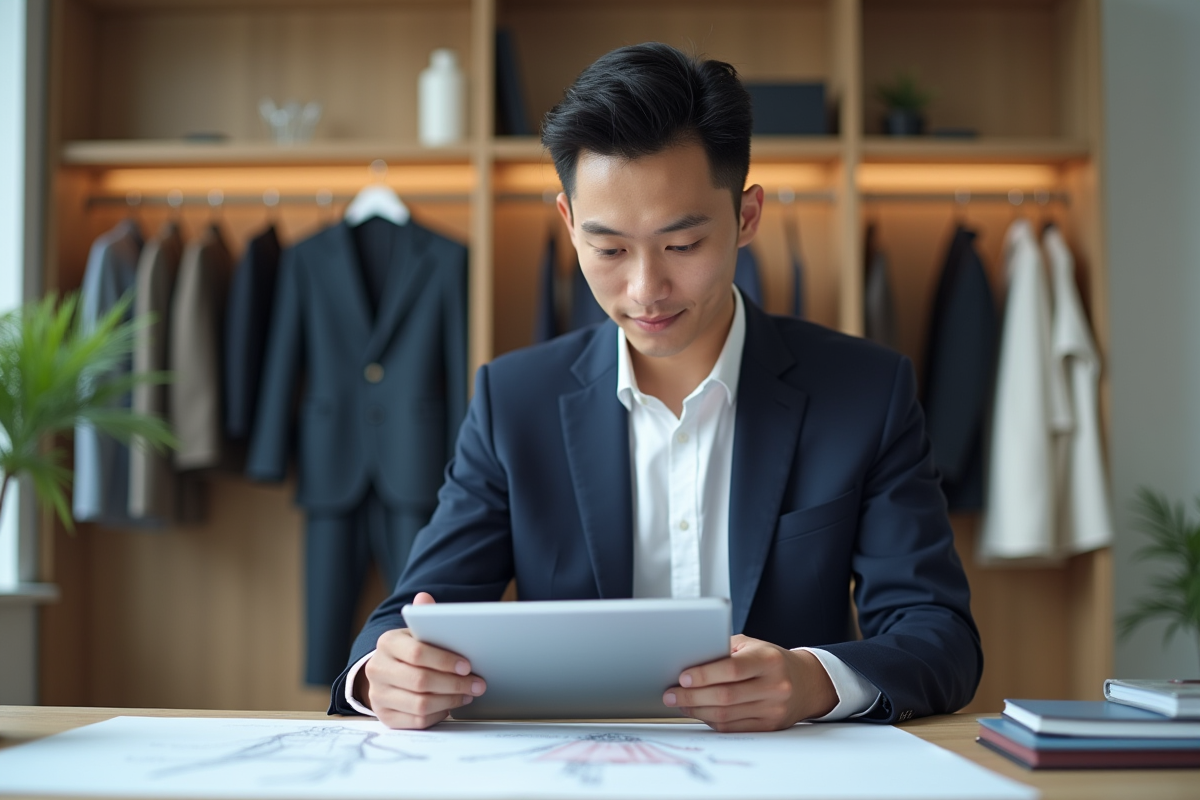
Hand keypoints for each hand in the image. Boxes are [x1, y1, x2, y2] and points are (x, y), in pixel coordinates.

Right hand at [356, 592, 486, 728]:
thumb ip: (424, 616)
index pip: (417, 653)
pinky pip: (417, 721)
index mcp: (387, 643)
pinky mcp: (385, 716)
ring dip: (451, 700)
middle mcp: (377, 669)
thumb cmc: (410, 650)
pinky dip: (439, 714)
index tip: (468, 665)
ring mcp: (378, 695)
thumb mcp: (416, 631)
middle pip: (421, 681)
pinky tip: (451, 705)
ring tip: (468, 694)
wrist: (386, 672)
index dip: (445, 661)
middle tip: (477, 684)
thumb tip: (424, 597)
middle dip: (454, 684)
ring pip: (420, 705)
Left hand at [662, 634, 837, 731]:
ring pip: (727, 716)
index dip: (705, 674)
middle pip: (726, 696)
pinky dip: (711, 721)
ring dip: (697, 710)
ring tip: (679, 703)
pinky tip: (699, 712)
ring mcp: (774, 709)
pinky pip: (733, 728)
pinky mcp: (770, 727)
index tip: (682, 676)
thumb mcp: (752, 646)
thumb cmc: (769, 659)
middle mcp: (775, 686)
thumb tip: (687, 660)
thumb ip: (724, 650)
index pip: (733, 669)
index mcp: (769, 660)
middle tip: (671, 694)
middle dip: (692, 696)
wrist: (806, 682)